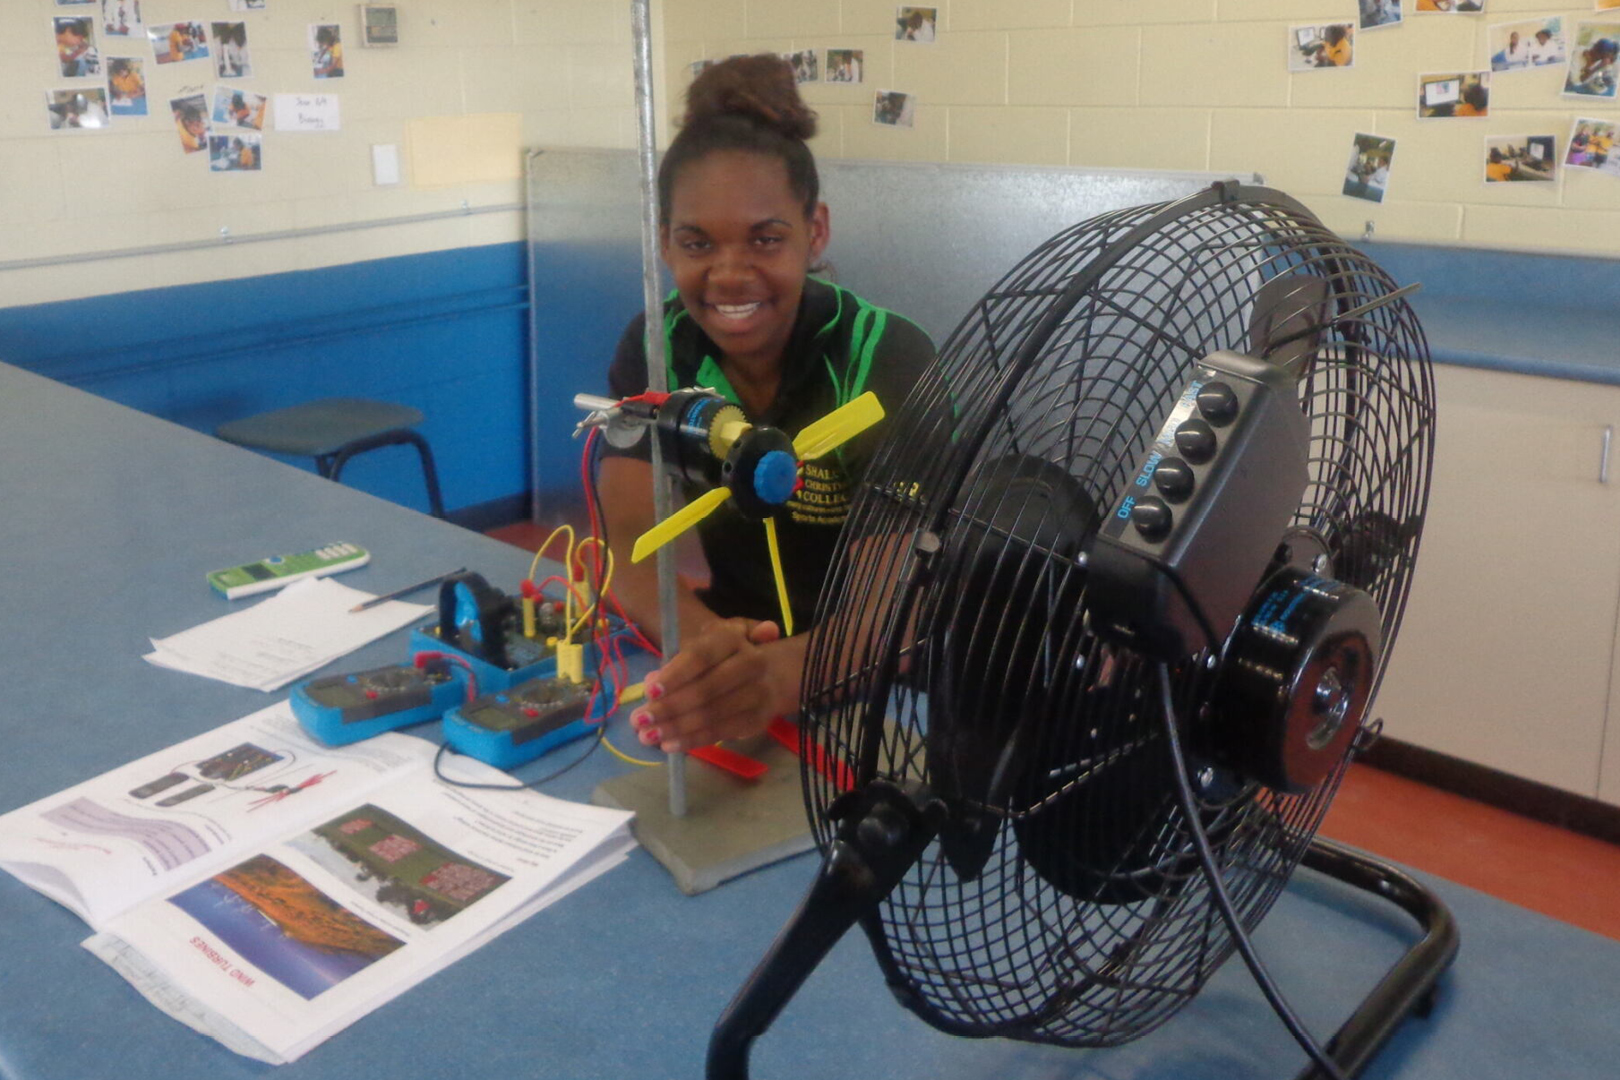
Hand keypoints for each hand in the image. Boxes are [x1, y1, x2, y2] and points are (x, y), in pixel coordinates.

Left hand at [630, 619, 800, 751]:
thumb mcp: (702, 647)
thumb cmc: (723, 658)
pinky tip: (668, 745)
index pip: (700, 656)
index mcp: (733, 637)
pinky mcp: (757, 720)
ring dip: (676, 727)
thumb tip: (652, 680)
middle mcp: (751, 663)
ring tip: (646, 735)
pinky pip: (720, 733)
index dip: (674, 675)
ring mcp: (757, 693)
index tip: (648, 691)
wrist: (769, 675)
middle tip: (639, 719)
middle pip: (705, 689)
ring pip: (711, 714)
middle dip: (669, 707)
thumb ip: (676, 661)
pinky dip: (692, 740)